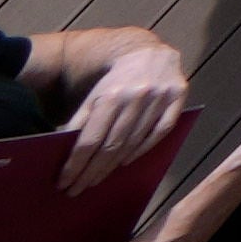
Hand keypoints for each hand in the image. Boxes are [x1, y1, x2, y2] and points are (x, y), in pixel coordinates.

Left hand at [54, 41, 192, 186]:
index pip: (90, 139)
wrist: (148, 51)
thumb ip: (80, 120)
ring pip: (134, 142)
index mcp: (110, 94)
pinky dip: (143, 149)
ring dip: (113, 166)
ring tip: (96, 180)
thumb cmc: (116, 79)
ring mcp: (160, 97)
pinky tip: (126, 162)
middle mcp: (136, 96)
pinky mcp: (178, 96)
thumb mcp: (93, 95)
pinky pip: (161, 131)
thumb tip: (62, 150)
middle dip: (91, 171)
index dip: (76, 164)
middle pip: (111, 145)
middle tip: (77, 190)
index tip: (64, 182)